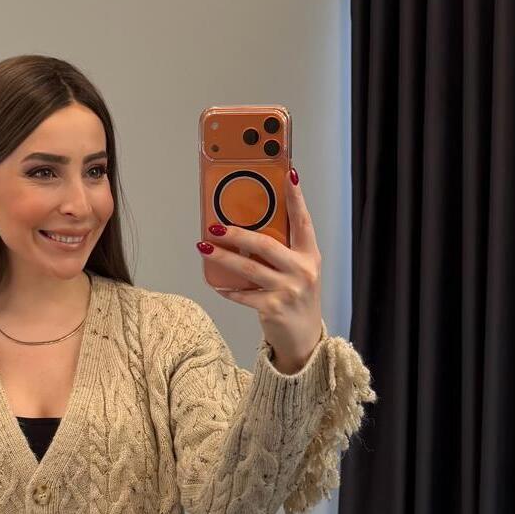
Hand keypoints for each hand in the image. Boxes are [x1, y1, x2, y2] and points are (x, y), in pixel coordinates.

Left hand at [197, 166, 323, 369]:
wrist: (305, 338)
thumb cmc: (298, 297)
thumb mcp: (299, 270)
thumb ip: (283, 251)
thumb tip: (248, 229)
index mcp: (310, 255)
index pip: (303, 221)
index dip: (296, 198)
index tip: (288, 175)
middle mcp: (302, 270)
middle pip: (266, 244)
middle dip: (237, 233)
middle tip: (215, 226)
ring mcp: (288, 290)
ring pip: (248, 268)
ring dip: (222, 257)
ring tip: (204, 246)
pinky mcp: (273, 308)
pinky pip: (243, 294)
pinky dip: (227, 288)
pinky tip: (216, 284)